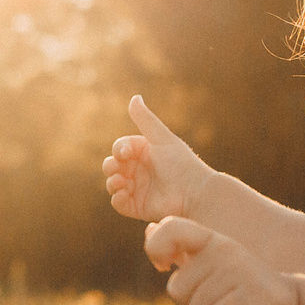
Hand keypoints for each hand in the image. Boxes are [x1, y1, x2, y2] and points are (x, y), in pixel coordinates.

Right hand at [103, 96, 215, 222]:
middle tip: (117, 169)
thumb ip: (146, 119)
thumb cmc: (181, 163)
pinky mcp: (138, 207)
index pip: (120, 148)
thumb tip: (135, 96)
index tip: (124, 153)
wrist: (195, 193)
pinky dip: (117, 199)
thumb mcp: (162, 138)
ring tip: (120, 182)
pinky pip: (119, 203)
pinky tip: (123, 194)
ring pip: (113, 184)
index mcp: (144, 153)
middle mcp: (139, 171)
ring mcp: (137, 189)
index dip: (119, 149)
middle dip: (110, 166)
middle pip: (112, 166)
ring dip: (111, 182)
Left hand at [144, 216, 299, 304]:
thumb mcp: (208, 265)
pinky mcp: (253, 296)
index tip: (164, 266)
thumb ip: (179, 249)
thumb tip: (150, 229)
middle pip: (177, 288)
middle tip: (213, 304)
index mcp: (209, 239)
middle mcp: (224, 249)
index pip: (171, 227)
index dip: (156, 248)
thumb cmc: (239, 287)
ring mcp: (240, 270)